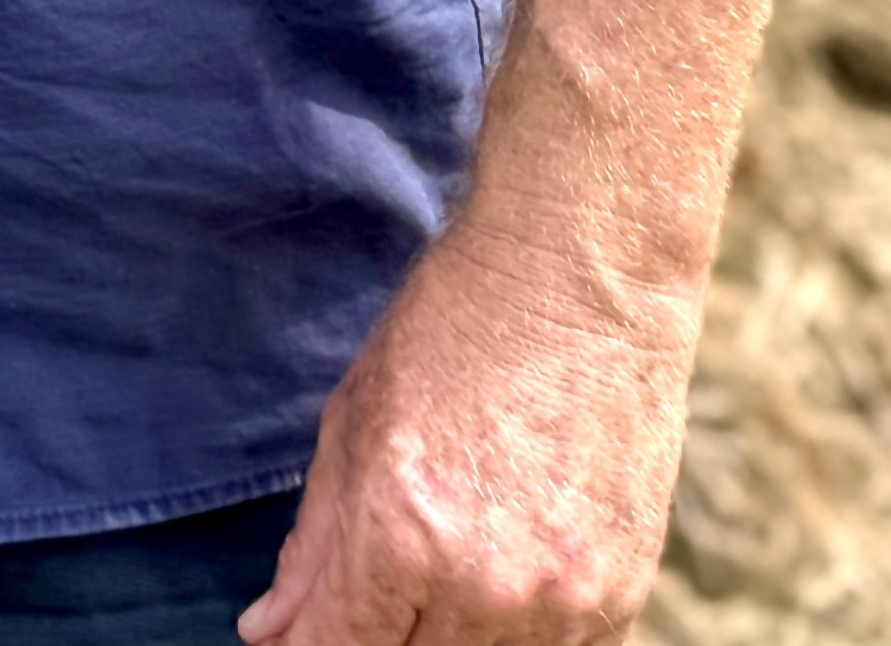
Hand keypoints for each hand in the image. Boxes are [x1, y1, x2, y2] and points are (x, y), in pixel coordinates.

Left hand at [235, 222, 692, 645]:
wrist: (582, 280)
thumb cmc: (453, 331)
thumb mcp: (351, 424)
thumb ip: (313, 547)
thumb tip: (270, 632)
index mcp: (402, 536)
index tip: (302, 630)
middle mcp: (486, 587)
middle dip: (376, 638)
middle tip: (372, 593)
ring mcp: (563, 601)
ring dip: (444, 637)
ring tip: (439, 568)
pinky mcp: (620, 596)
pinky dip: (513, 635)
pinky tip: (498, 577)